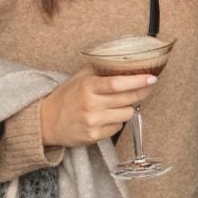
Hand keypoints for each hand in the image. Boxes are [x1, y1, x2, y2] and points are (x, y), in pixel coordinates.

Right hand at [40, 65, 156, 147]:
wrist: (46, 122)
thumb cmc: (65, 98)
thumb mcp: (78, 78)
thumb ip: (98, 69)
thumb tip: (121, 61)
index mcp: (88, 87)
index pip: (117, 84)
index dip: (137, 81)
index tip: (151, 78)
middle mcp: (91, 105)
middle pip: (128, 99)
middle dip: (142, 92)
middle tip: (147, 86)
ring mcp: (93, 122)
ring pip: (127, 114)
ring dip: (128, 108)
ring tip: (118, 103)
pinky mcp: (94, 136)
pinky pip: (118, 128)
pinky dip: (117, 121)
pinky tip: (108, 116)